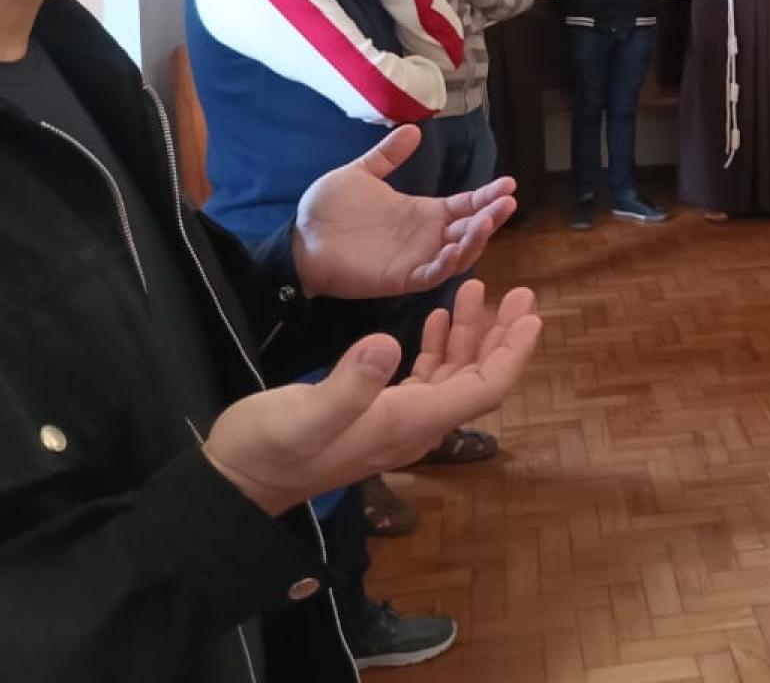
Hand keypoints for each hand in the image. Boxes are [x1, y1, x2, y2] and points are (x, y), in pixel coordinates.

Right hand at [204, 279, 541, 517]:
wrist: (236, 481)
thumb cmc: (270, 448)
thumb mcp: (306, 414)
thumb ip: (350, 383)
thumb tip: (387, 341)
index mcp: (410, 422)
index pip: (483, 389)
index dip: (512, 354)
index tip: (533, 315)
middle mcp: (414, 424)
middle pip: (476, 379)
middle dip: (501, 336)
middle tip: (520, 292)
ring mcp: (396, 420)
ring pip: (452, 375)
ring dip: (468, 334)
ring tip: (478, 288)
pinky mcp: (375, 413)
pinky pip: (424, 378)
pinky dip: (437, 346)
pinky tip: (435, 318)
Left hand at [292, 126, 516, 298]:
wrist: (300, 238)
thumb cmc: (329, 209)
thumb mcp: (363, 173)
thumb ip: (388, 155)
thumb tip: (414, 128)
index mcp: (422, 212)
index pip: (465, 205)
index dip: (487, 196)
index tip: (509, 183)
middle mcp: (426, 237)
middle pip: (470, 229)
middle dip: (491, 216)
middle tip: (507, 202)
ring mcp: (416, 259)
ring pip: (458, 254)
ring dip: (476, 239)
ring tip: (487, 221)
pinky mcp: (400, 278)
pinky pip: (431, 275)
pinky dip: (446, 264)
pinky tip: (456, 248)